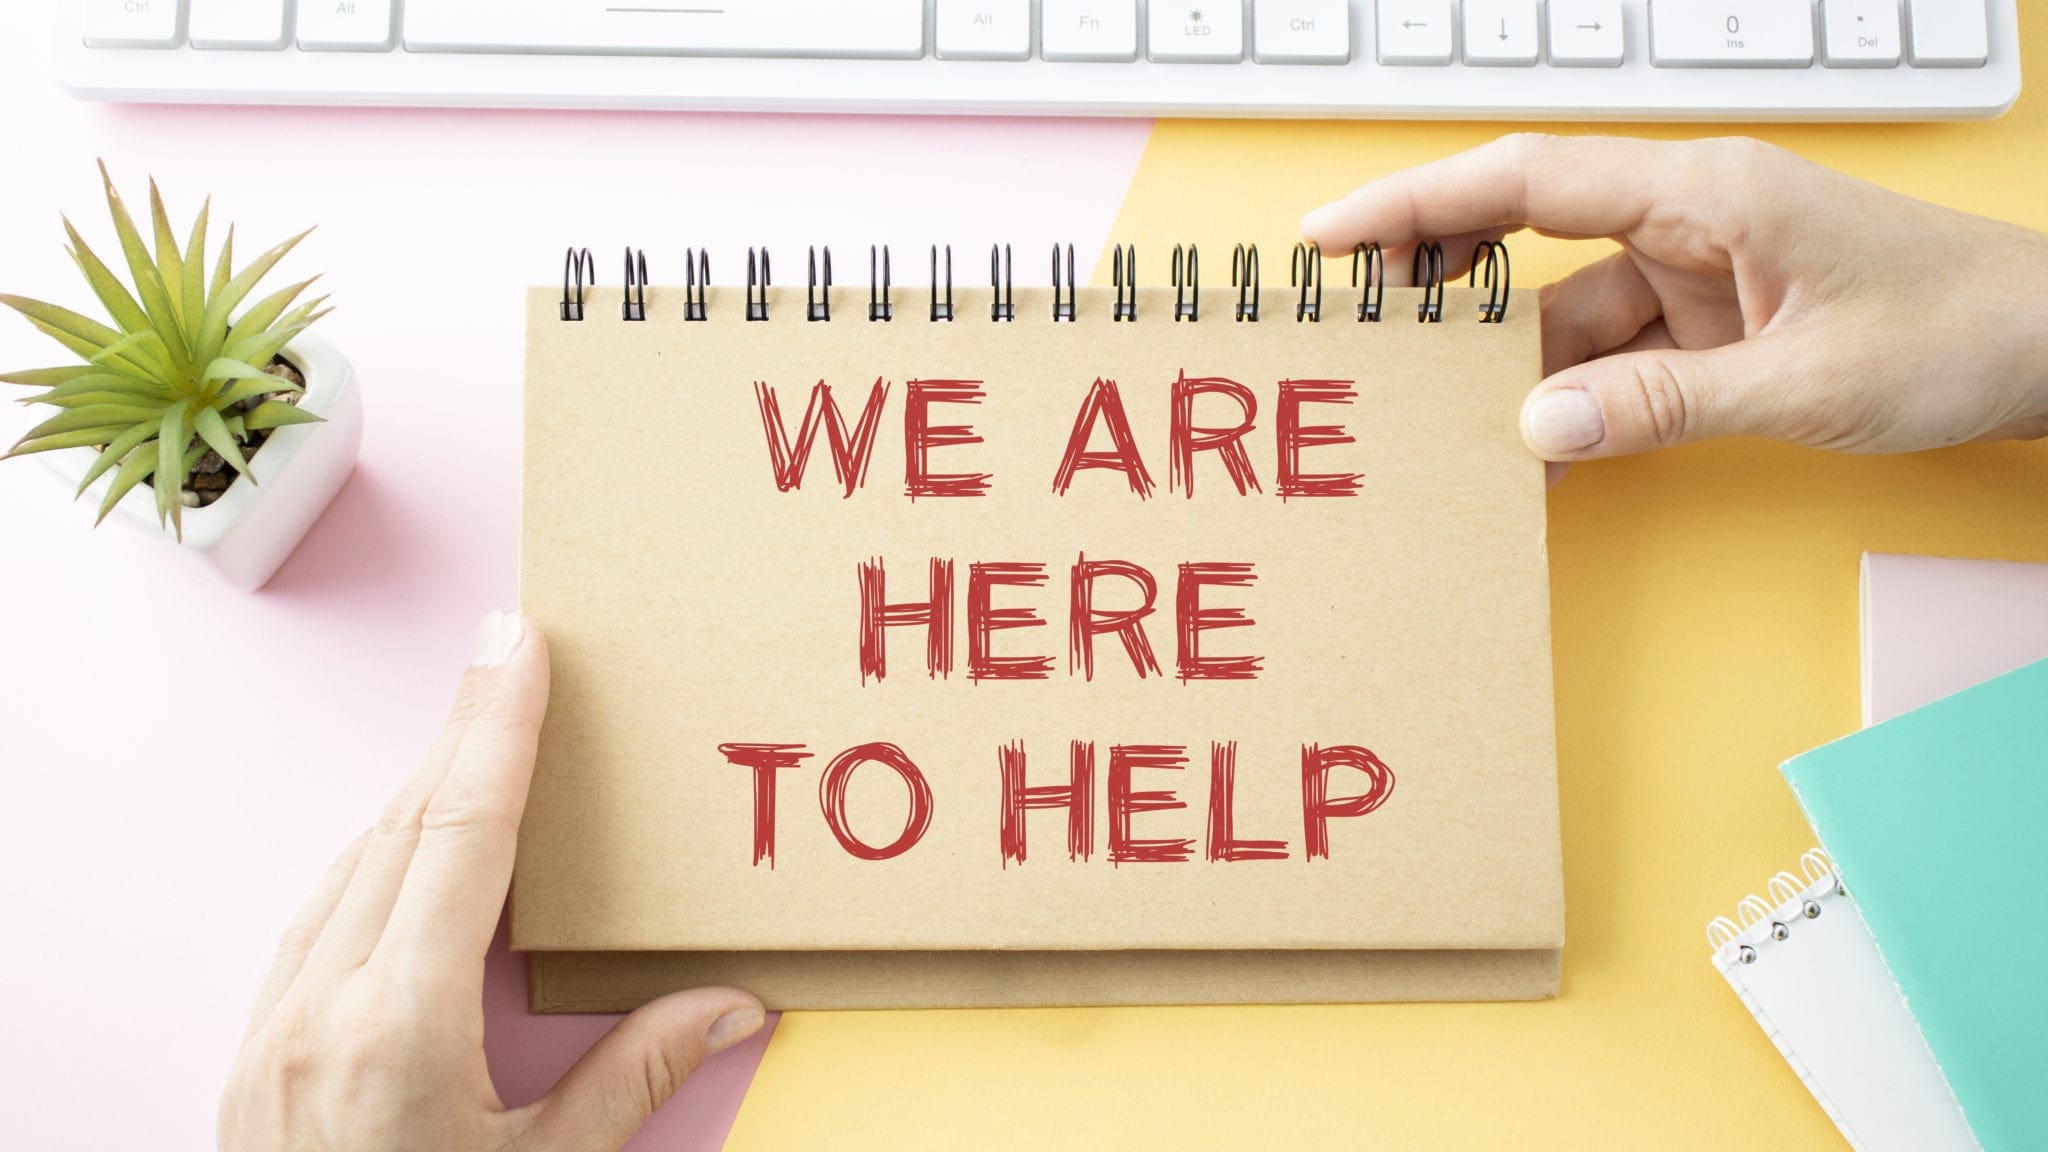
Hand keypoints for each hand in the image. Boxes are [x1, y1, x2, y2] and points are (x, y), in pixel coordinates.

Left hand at [219, 611, 764, 1151]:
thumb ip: (632, 1082)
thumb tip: (732, 1005)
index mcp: (400, 1028)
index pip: (461, 837)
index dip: (496, 729)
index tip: (517, 643)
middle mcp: (320, 1006)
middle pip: (403, 830)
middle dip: (463, 735)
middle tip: (512, 654)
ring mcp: (271, 1025)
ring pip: (352, 866)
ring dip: (421, 796)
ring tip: (481, 742)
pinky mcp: (253, 1047)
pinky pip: (319, 914)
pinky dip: (377, 861)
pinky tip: (412, 856)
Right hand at [1302, 134, 2047, 467]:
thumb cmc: (1958, 329)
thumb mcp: (1805, 383)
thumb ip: (1664, 404)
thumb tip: (1540, 430)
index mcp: (1703, 191)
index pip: (1525, 180)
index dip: (1416, 205)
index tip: (1332, 237)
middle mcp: (1687, 216)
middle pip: (1523, 234)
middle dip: (1435, 277)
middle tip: (1354, 331)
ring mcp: (1695, 268)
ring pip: (1560, 307)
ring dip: (1502, 363)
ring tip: (1430, 414)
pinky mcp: (1709, 317)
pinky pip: (1609, 352)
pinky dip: (1565, 396)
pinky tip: (1529, 444)